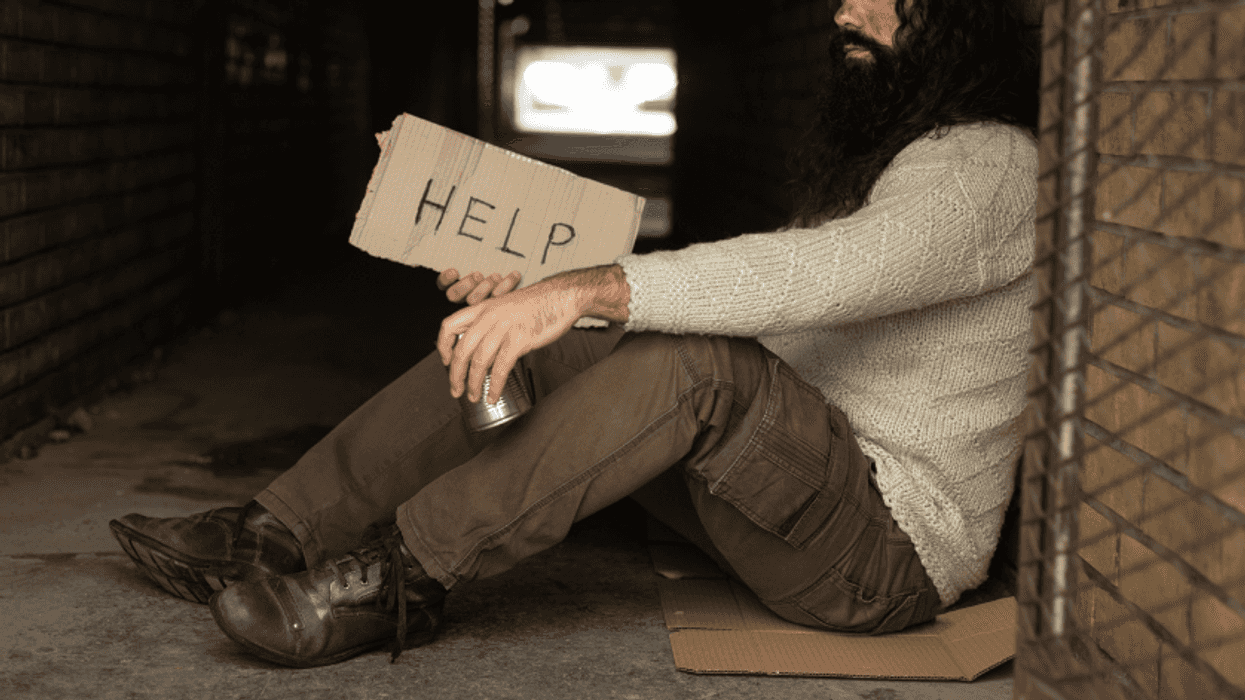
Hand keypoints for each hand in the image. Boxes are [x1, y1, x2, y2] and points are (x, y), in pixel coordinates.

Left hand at [436, 265, 629, 403]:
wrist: (561, 296)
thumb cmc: (536, 304)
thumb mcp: (505, 307)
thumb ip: (490, 324)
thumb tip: (482, 350)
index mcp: (482, 308)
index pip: (449, 326)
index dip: (443, 346)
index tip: (446, 362)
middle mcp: (489, 317)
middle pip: (462, 350)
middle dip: (455, 375)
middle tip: (456, 390)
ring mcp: (504, 328)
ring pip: (479, 361)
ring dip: (473, 383)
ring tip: (474, 396)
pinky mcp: (520, 339)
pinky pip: (501, 368)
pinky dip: (494, 385)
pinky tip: (493, 395)